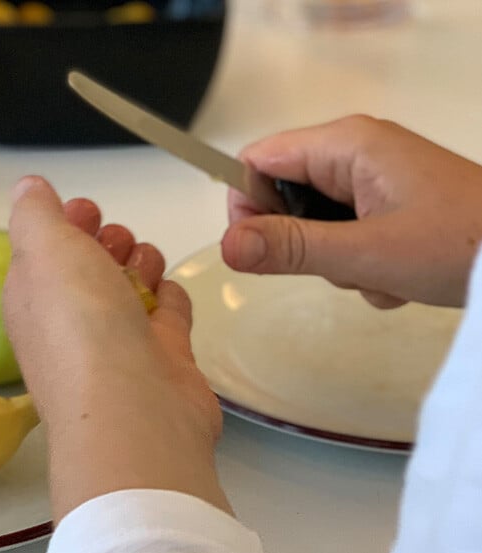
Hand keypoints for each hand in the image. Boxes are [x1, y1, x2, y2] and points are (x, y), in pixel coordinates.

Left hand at [3, 176, 230, 522]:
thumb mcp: (43, 248)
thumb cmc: (81, 327)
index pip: (45, 253)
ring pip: (131, 288)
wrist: (133, 410)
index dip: (65, 225)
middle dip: (106, 242)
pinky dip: (171, 301)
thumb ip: (34, 213)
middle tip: (115, 243)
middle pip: (90, 267)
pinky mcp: (163, 360)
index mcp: (34, 298)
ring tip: (143, 267)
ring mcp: (119, 343)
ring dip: (141, 265)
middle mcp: (72, 323)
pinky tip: (168, 295)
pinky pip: (169, 317)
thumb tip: (27, 189)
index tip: (86, 210)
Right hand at [223, 115, 481, 307]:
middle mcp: (356, 152)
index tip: (260, 249)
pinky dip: (358, 263)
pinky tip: (392, 276)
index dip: (247, 206)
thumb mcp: (365, 253)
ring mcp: (374, 178)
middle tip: (333, 265)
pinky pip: (344, 232)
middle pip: (282, 194)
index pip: (255, 161)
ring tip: (374, 273)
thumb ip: (290, 248)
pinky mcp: (389, 202)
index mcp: (346, 144)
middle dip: (298, 240)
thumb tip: (227, 246)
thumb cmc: (461, 243)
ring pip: (312, 220)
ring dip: (332, 258)